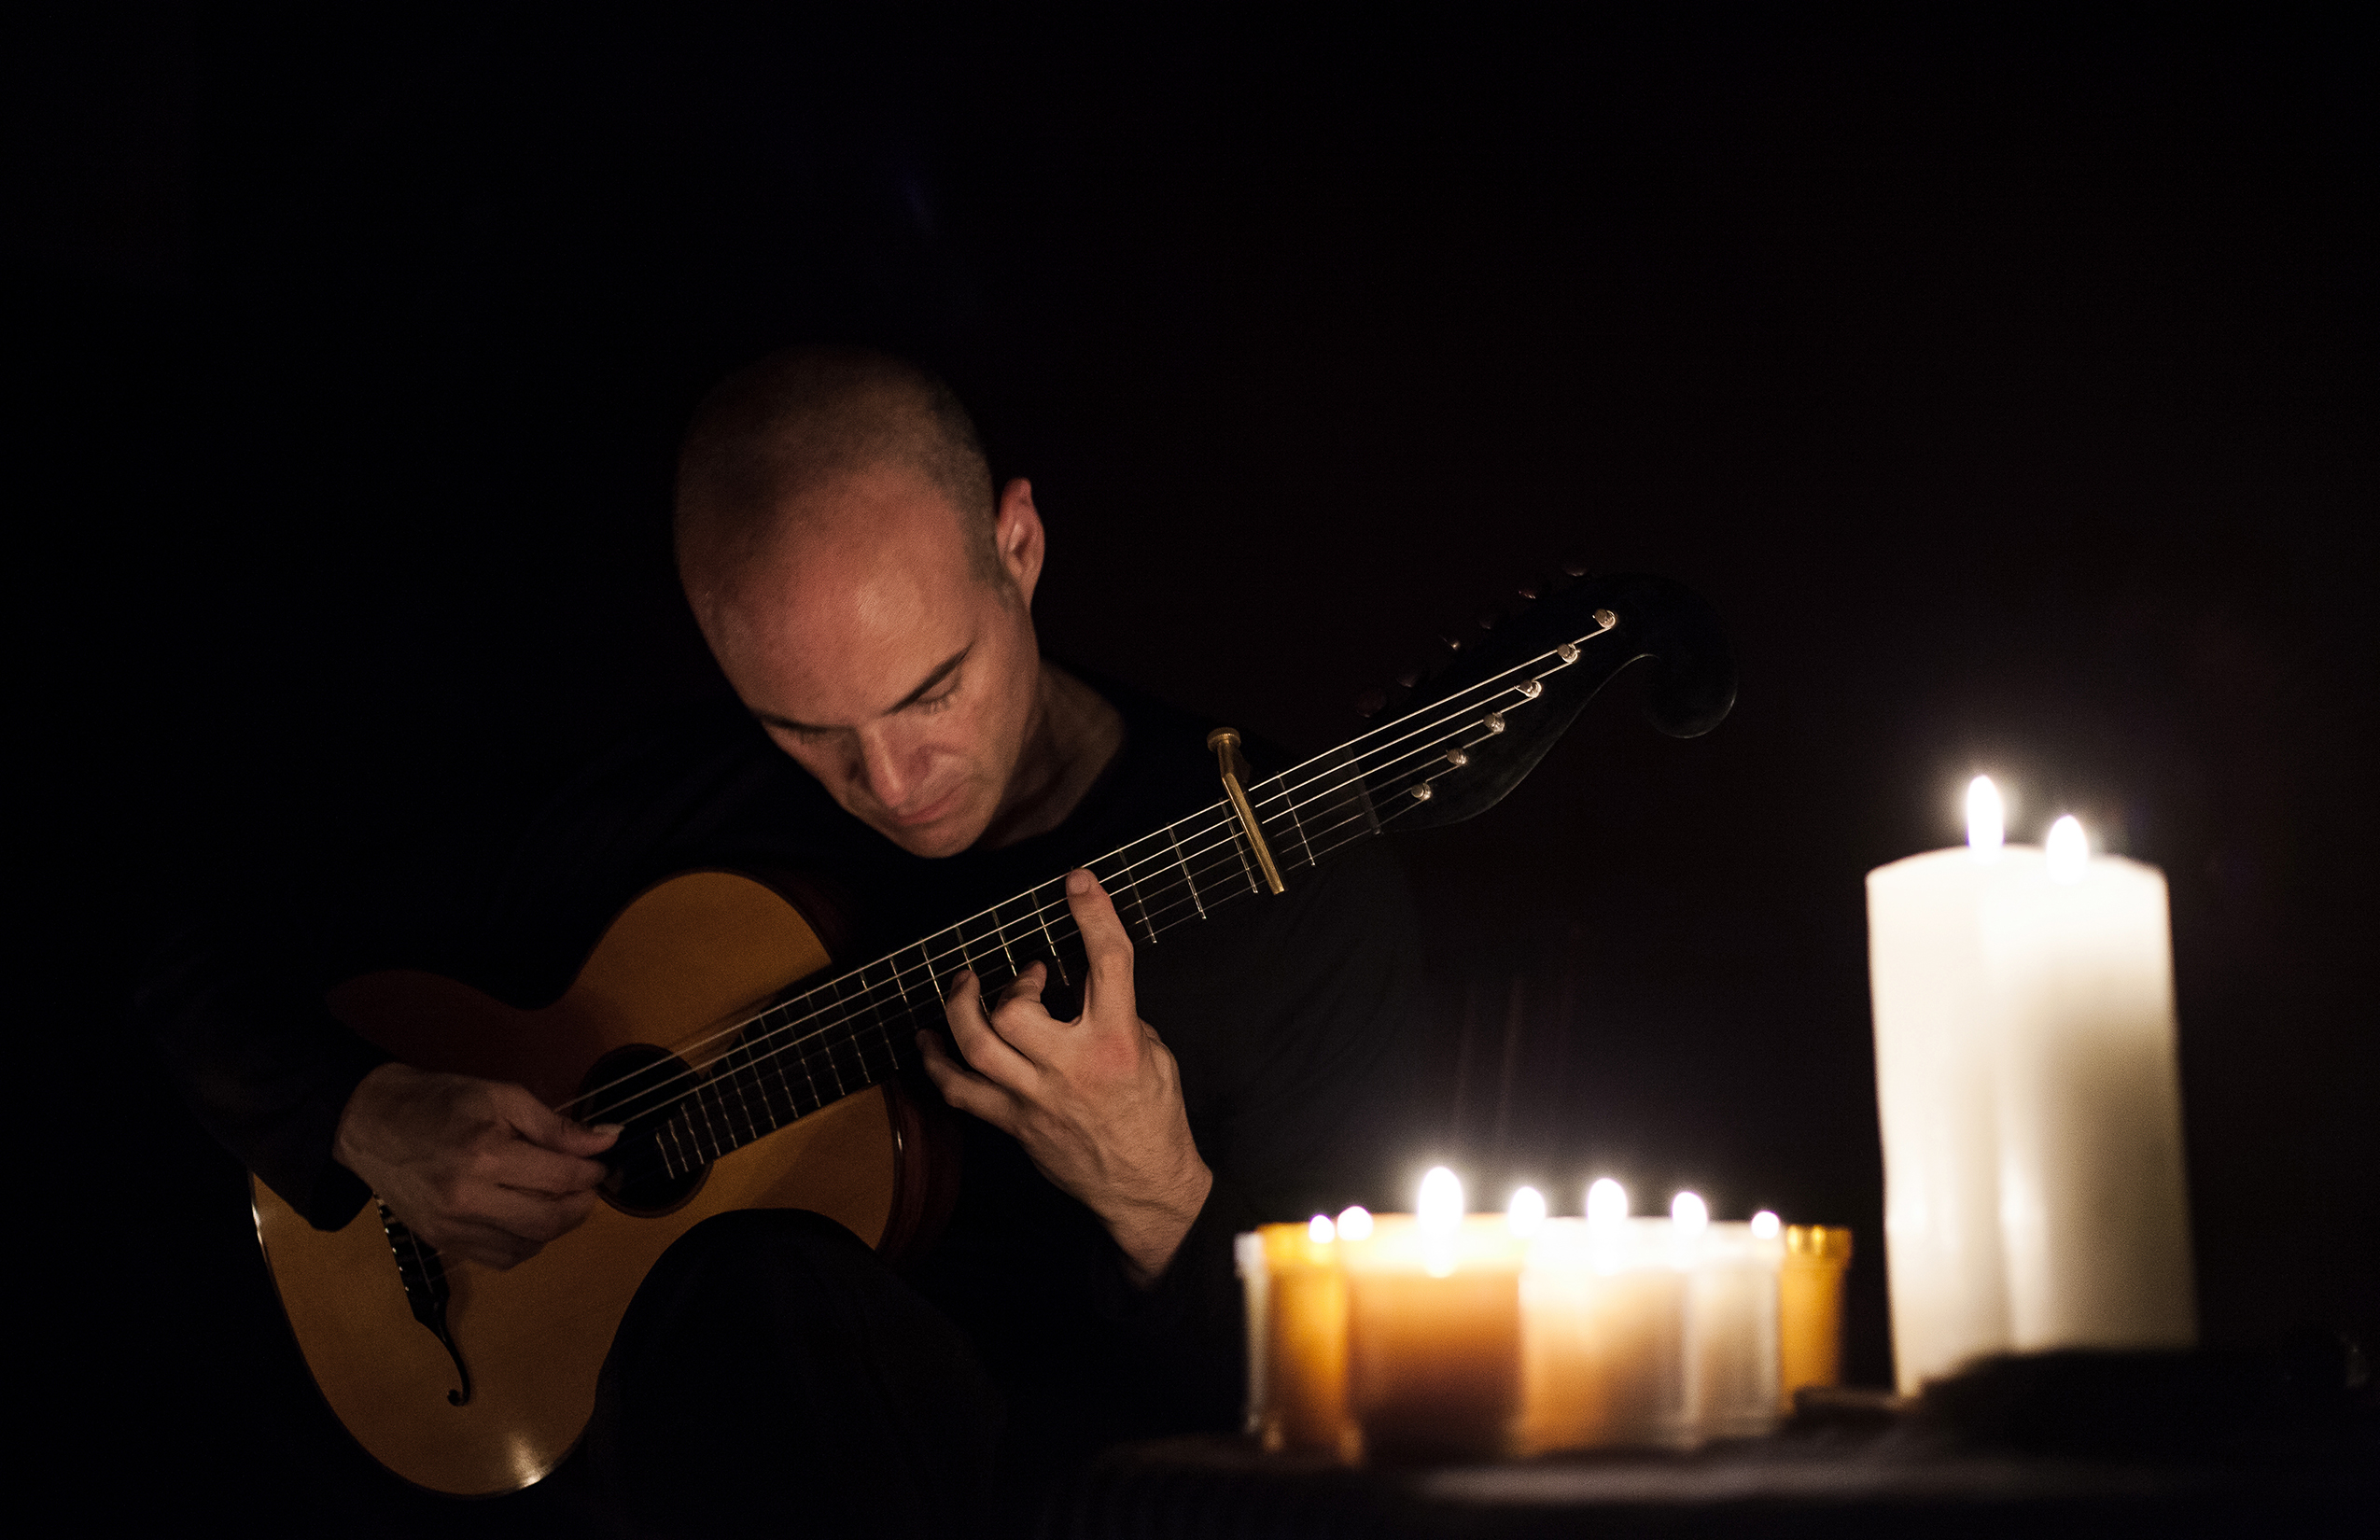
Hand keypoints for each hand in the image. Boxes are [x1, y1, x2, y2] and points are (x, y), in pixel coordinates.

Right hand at [333, 1062, 618, 1268]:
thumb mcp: (501, 1096)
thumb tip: (607, 1141)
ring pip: (527, 1247)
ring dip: (555, 1227)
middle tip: (586, 1187)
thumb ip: (555, 1124)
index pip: (560, 1178)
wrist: (371, 1124)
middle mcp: (467, 1200)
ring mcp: (451, 1228)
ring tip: (557, 1200)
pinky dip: (525, 1244)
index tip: (599, 1164)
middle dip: (581, 1206)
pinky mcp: (440, 1243)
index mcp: (484, 1156)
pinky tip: (526, 1218)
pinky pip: (500, 1259)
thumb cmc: (440, 1102)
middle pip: (548, 1221)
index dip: (591, 1173)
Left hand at [920, 868, 1212, 1283]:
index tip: (1078, 883)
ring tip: (963, 987)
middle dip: (1010, 983)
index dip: (1092, 914)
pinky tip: (928, 1040)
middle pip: (1014, 1012)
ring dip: (959, 1008)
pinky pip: (959, 1091)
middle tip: (1023, 975)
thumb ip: (1116, 1013)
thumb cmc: (1154, 1118)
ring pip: (974, 1047)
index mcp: (1116, 1044)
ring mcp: (1034, 1099)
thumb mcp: (1153, 1051)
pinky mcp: (1013, 1122)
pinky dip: (935, 1063)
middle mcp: (1071, 1069)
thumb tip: (1081, 983)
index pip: (1106, 963)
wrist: (1145, 1186)